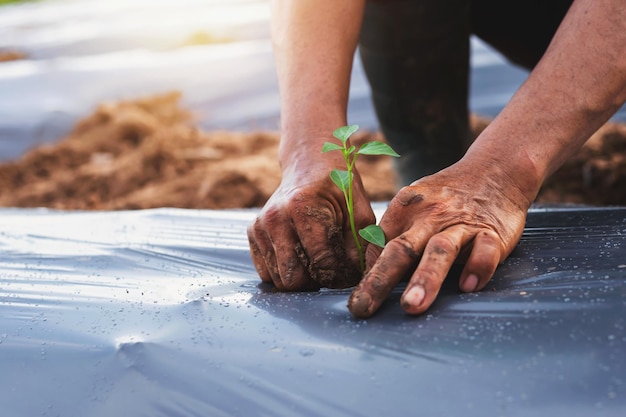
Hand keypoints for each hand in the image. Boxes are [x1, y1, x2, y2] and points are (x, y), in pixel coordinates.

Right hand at [248, 161, 374, 290]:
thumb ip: (360, 245)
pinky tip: (300, 256)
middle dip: (316, 282)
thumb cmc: (339, 188)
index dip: (339, 276)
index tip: (349, 273)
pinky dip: (284, 272)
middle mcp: (276, 218)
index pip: (321, 262)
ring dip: (300, 279)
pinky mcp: (253, 233)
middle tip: (331, 270)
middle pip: (294, 279)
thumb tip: (355, 278)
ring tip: (316, 261)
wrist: (310, 164)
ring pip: (279, 280)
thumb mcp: (359, 210)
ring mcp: (260, 226)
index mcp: (302, 208)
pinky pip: (266, 273)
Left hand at [347, 159, 532, 317]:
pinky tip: (468, 287)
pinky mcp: (492, 231)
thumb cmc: (446, 199)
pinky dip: (477, 267)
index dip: (366, 274)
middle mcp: (430, 215)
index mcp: (405, 208)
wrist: (494, 170)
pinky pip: (485, 249)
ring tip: (412, 306)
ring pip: (441, 250)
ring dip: (425, 278)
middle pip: (402, 248)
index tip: (357, 302)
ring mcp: (461, 223)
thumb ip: (396, 236)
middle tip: (364, 307)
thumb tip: (369, 273)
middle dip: (381, 279)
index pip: (379, 245)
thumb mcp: (414, 206)